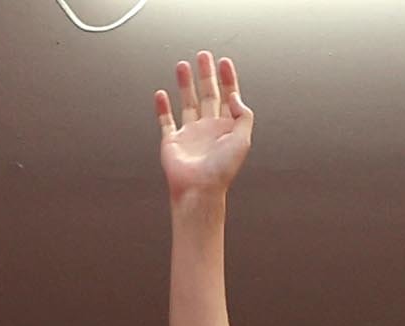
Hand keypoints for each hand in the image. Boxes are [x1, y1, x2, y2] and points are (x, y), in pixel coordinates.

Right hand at [154, 51, 253, 200]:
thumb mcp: (242, 140)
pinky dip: (163, 107)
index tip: (225, 63)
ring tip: (184, 66)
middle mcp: (209, 130)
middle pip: (209, 95)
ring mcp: (190, 135)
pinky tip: (161, 94)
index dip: (228, 80)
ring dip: (186, 84)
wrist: (199, 189)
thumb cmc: (221, 171)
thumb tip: (235, 96)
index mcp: (226, 130)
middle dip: (207, 75)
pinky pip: (166, 121)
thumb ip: (243, 115)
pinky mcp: (173, 141)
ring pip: (188, 102)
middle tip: (204, 56)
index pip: (229, 98)